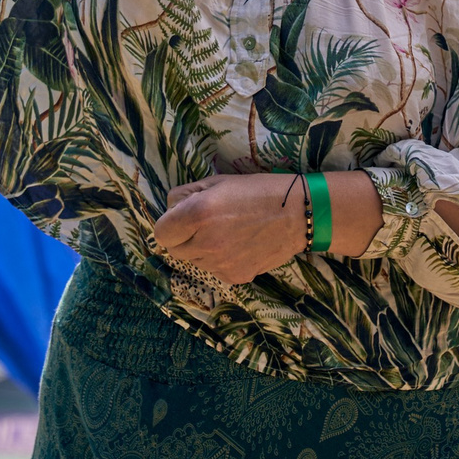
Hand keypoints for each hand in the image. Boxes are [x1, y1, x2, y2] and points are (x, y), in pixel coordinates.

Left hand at [150, 175, 309, 284]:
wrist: (297, 214)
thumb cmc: (257, 190)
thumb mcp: (218, 182)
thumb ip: (186, 195)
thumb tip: (170, 209)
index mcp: (198, 214)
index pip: (161, 232)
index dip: (169, 224)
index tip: (182, 218)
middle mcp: (205, 243)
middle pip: (175, 250)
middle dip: (183, 237)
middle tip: (204, 224)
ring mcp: (220, 264)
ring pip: (195, 261)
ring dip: (202, 249)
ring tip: (227, 232)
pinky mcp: (235, 277)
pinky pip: (215, 270)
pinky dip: (221, 260)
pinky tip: (240, 245)